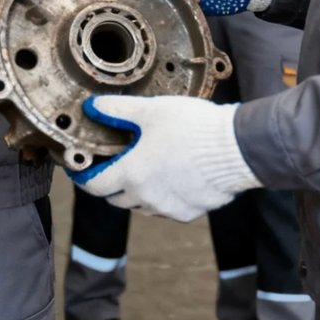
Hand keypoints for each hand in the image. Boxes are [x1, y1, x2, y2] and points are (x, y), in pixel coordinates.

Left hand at [71, 95, 261, 220]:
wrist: (237, 148)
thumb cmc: (193, 128)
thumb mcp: (150, 111)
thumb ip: (117, 110)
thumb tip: (92, 107)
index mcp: (131, 174)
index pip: (94, 185)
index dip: (84, 177)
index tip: (82, 169)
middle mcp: (146, 198)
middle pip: (116, 198)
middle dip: (112, 183)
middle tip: (116, 164)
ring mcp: (168, 208)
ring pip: (142, 205)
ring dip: (138, 191)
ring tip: (147, 167)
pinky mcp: (189, 213)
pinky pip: (167, 208)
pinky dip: (163, 196)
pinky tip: (173, 176)